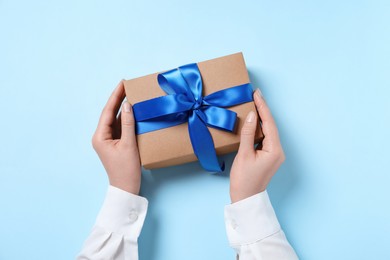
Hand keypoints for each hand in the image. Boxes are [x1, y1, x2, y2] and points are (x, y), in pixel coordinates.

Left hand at [92, 80, 141, 194]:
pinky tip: (133, 111)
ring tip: (131, 94)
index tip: (122, 83)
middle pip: (110, 113)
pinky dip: (126, 118)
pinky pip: (120, 127)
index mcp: (100, 136)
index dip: (115, 96)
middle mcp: (101, 136)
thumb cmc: (126, 170)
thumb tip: (127, 106)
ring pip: (115, 119)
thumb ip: (128, 124)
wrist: (126, 188)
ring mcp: (108, 140)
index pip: (107, 111)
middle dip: (118, 99)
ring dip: (122, 108)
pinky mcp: (115, 143)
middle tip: (127, 85)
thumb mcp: (129, 145)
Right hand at [230, 89, 284, 202]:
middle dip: (263, 110)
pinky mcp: (269, 156)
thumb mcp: (243, 154)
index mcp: (274, 150)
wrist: (245, 197)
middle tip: (255, 94)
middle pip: (271, 125)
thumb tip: (250, 115)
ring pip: (268, 130)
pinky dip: (259, 127)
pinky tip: (253, 120)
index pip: (269, 123)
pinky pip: (265, 137)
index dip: (263, 107)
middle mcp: (278, 151)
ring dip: (261, 117)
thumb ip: (247, 133)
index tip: (257, 94)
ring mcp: (275, 154)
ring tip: (254, 102)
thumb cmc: (243, 179)